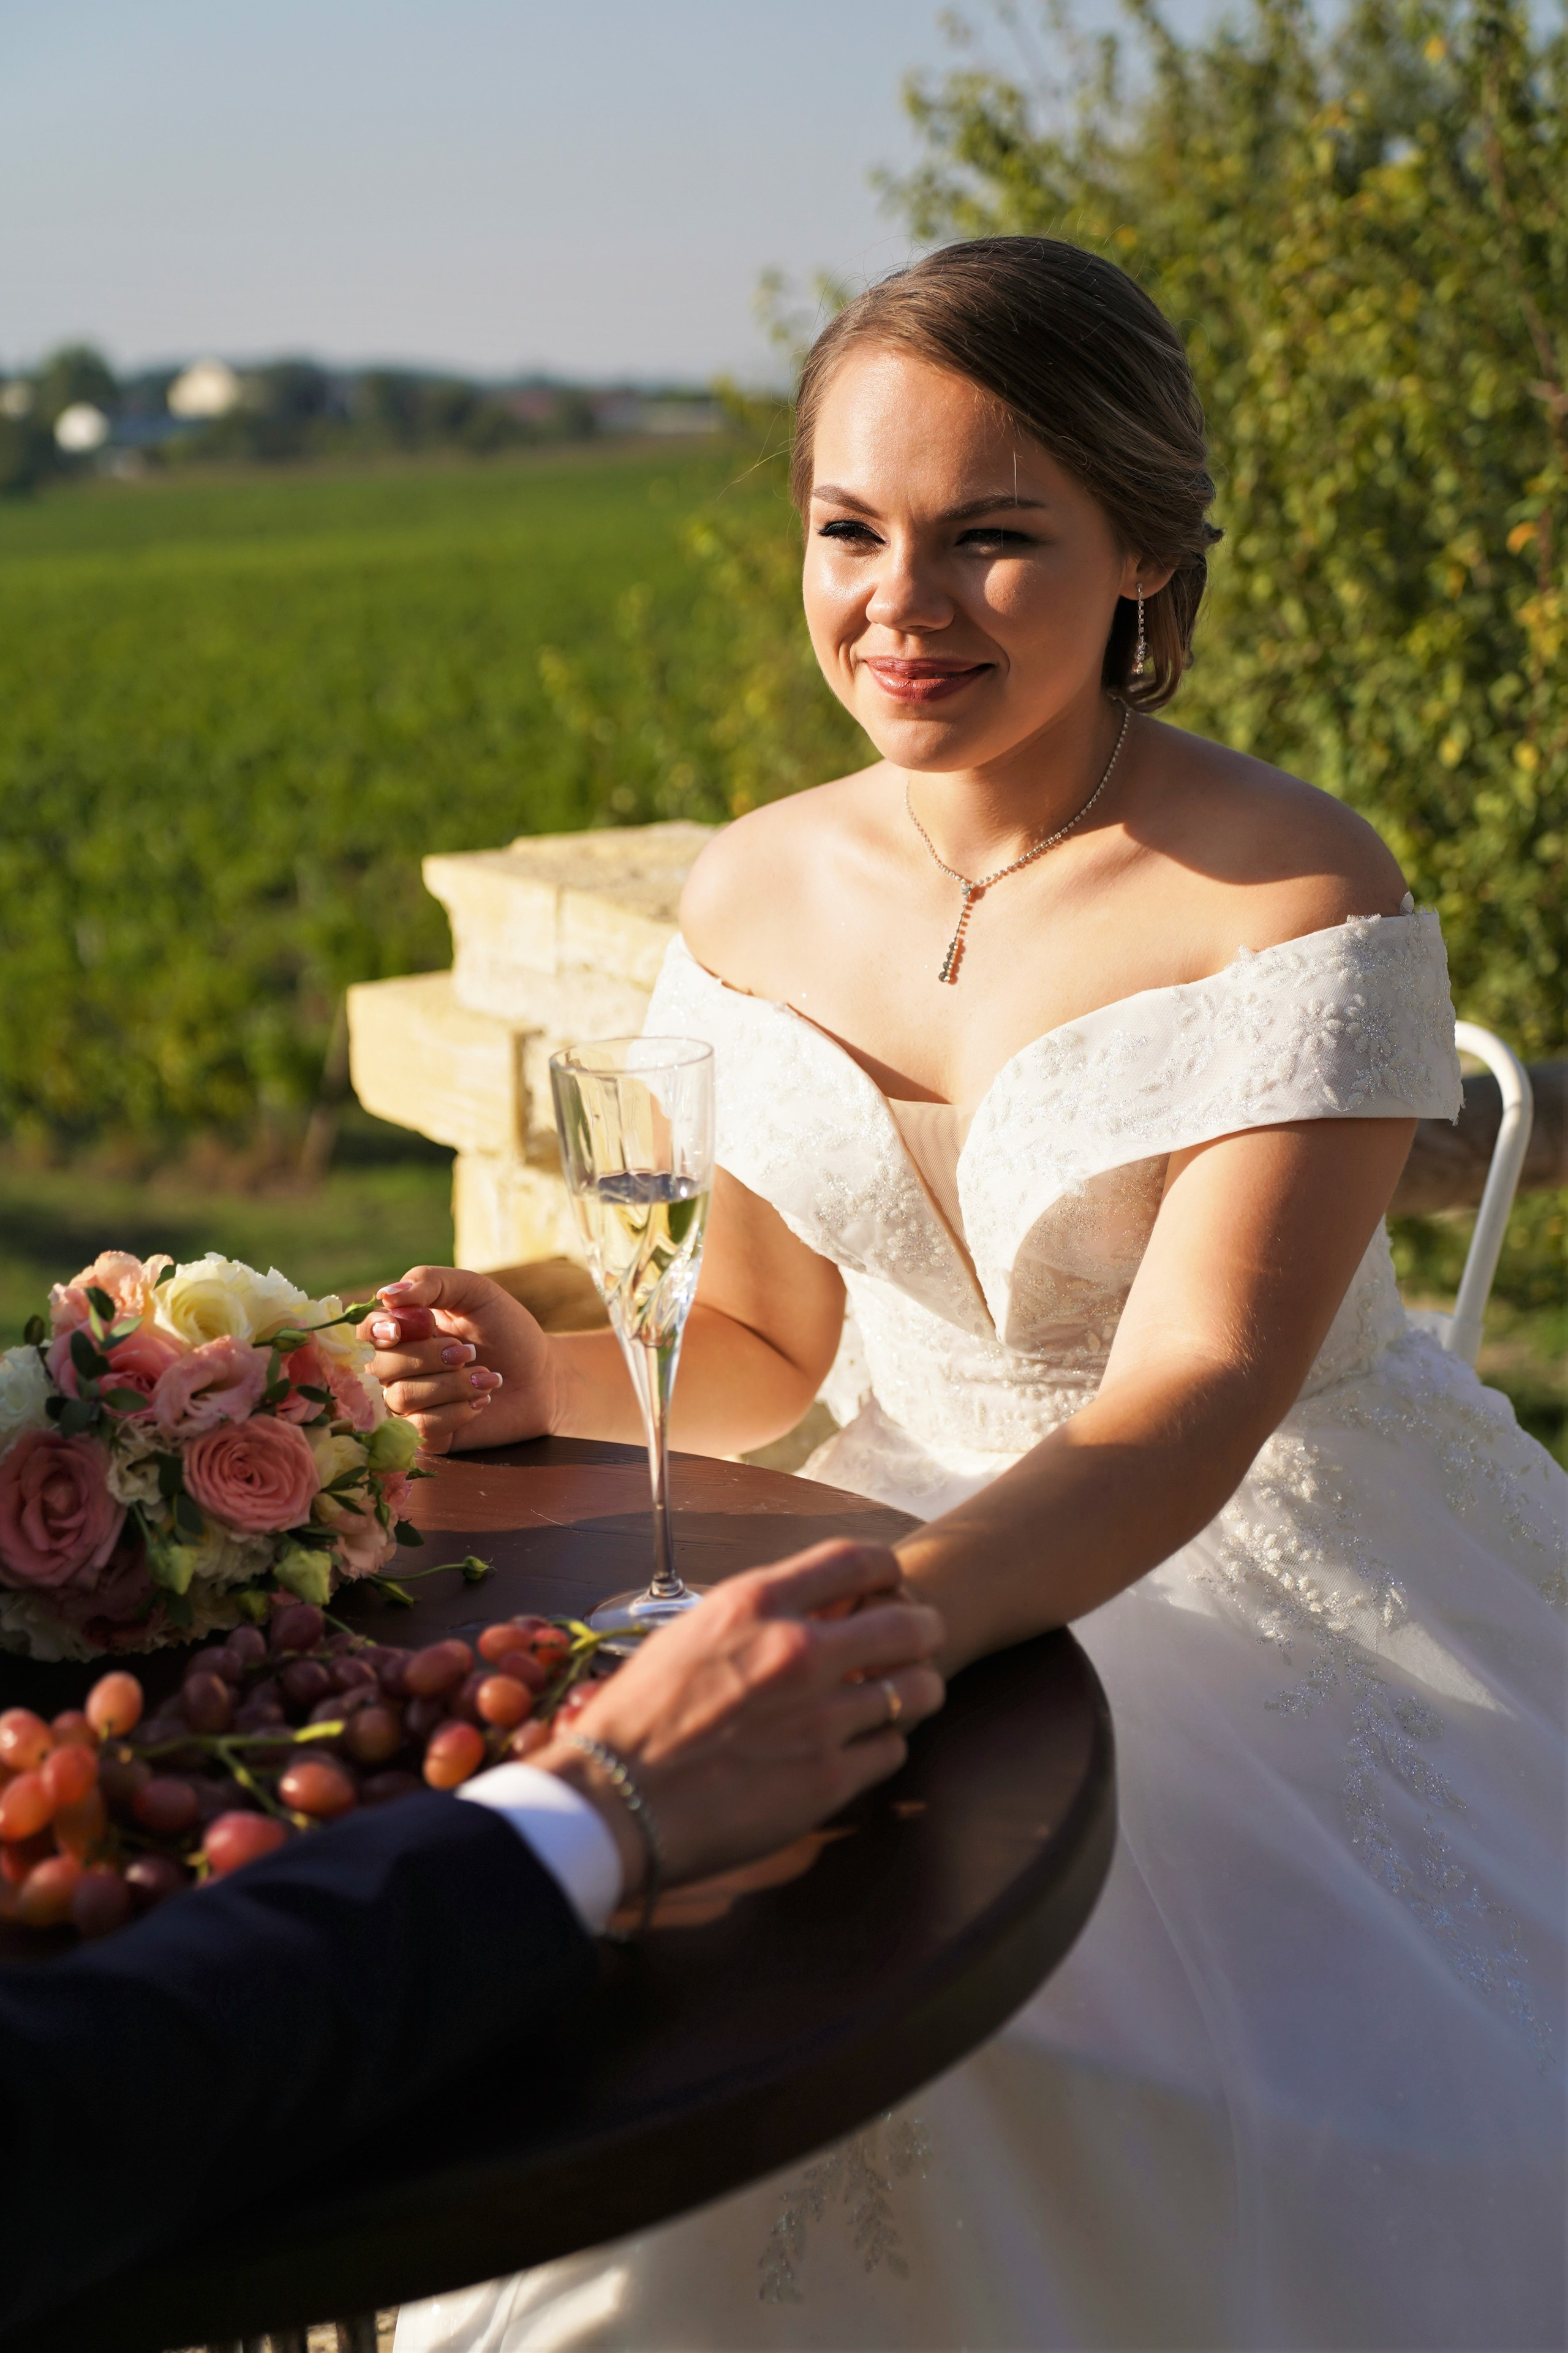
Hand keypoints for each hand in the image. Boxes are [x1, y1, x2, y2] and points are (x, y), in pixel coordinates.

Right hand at [366, 1267, 556, 1454]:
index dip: (378, 1330)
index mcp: (405, 1330)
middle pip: (380, 1366)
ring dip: (450, 1386)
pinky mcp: (428, 1435)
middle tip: (469, 1352)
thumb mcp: (476, 1292)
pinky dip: (455, 1413)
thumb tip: (385, 1295)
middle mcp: (400, 1367)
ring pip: (400, 1398)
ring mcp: (412, 1403)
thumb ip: (432, 1282)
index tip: (404, 1328)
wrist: (544, 1377)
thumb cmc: (507, 1329)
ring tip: (486, 1378)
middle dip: (428, 1357)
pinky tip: (481, 1402)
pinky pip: (419, 1428)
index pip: (367, 1330)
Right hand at [534, 1540, 945, 1894]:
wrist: (613, 1801)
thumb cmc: (638, 1718)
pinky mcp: (828, 1779)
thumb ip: (758, 1617)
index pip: (858, 1560)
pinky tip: (859, 1746)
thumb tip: (810, 1610)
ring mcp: (819, 1718)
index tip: (890, 1585)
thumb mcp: (692, 1635)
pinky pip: (893, 1748)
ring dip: (914, 1690)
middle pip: (910, 1624)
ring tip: (898, 1697)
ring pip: (918, 1689)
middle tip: (915, 1643)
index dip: (888, 1571)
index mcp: (756, 1604)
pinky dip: (883, 1744)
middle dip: (922, 1630)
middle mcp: (796, 1651)